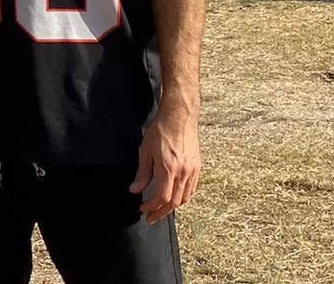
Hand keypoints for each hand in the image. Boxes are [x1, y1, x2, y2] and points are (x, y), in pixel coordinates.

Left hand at [129, 104, 200, 223]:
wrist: (179, 116)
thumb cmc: (160, 131)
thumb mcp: (145, 151)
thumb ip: (142, 173)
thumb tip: (135, 190)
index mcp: (169, 168)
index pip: (162, 198)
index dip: (152, 207)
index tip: (143, 208)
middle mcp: (183, 172)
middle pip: (174, 202)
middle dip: (161, 212)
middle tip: (150, 217)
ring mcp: (193, 170)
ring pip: (185, 198)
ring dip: (172, 207)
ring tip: (161, 209)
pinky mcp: (197, 167)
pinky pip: (192, 189)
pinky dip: (183, 197)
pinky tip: (174, 197)